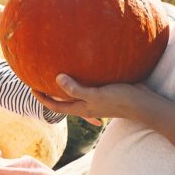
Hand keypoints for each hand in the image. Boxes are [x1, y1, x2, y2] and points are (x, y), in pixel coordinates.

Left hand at [32, 74, 147, 124]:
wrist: (144, 104)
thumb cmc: (120, 100)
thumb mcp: (96, 94)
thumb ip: (76, 89)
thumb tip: (57, 78)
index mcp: (82, 108)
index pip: (55, 106)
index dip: (41, 98)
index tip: (30, 86)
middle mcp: (87, 105)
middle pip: (63, 100)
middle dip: (50, 91)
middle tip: (40, 76)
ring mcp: (96, 98)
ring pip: (76, 93)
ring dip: (66, 85)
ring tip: (59, 69)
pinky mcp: (105, 91)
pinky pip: (88, 85)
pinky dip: (82, 79)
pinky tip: (84, 66)